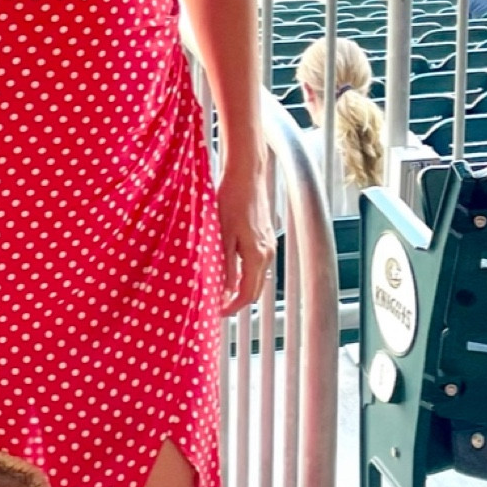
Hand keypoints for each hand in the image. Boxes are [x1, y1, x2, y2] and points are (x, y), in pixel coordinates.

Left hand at [217, 161, 274, 316]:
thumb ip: (225, 266)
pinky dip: (246, 273)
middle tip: (217, 304)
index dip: (232, 307)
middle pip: (255, 289)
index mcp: (256, 256)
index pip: (247, 294)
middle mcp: (267, 253)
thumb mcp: (222, 236)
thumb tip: (224, 290)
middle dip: (237, 300)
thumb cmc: (232, 199)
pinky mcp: (266, 237)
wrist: (247, 175)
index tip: (217, 311)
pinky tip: (230, 268)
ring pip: (257, 277)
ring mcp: (269, 245)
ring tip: (221, 288)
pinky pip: (258, 263)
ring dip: (241, 286)